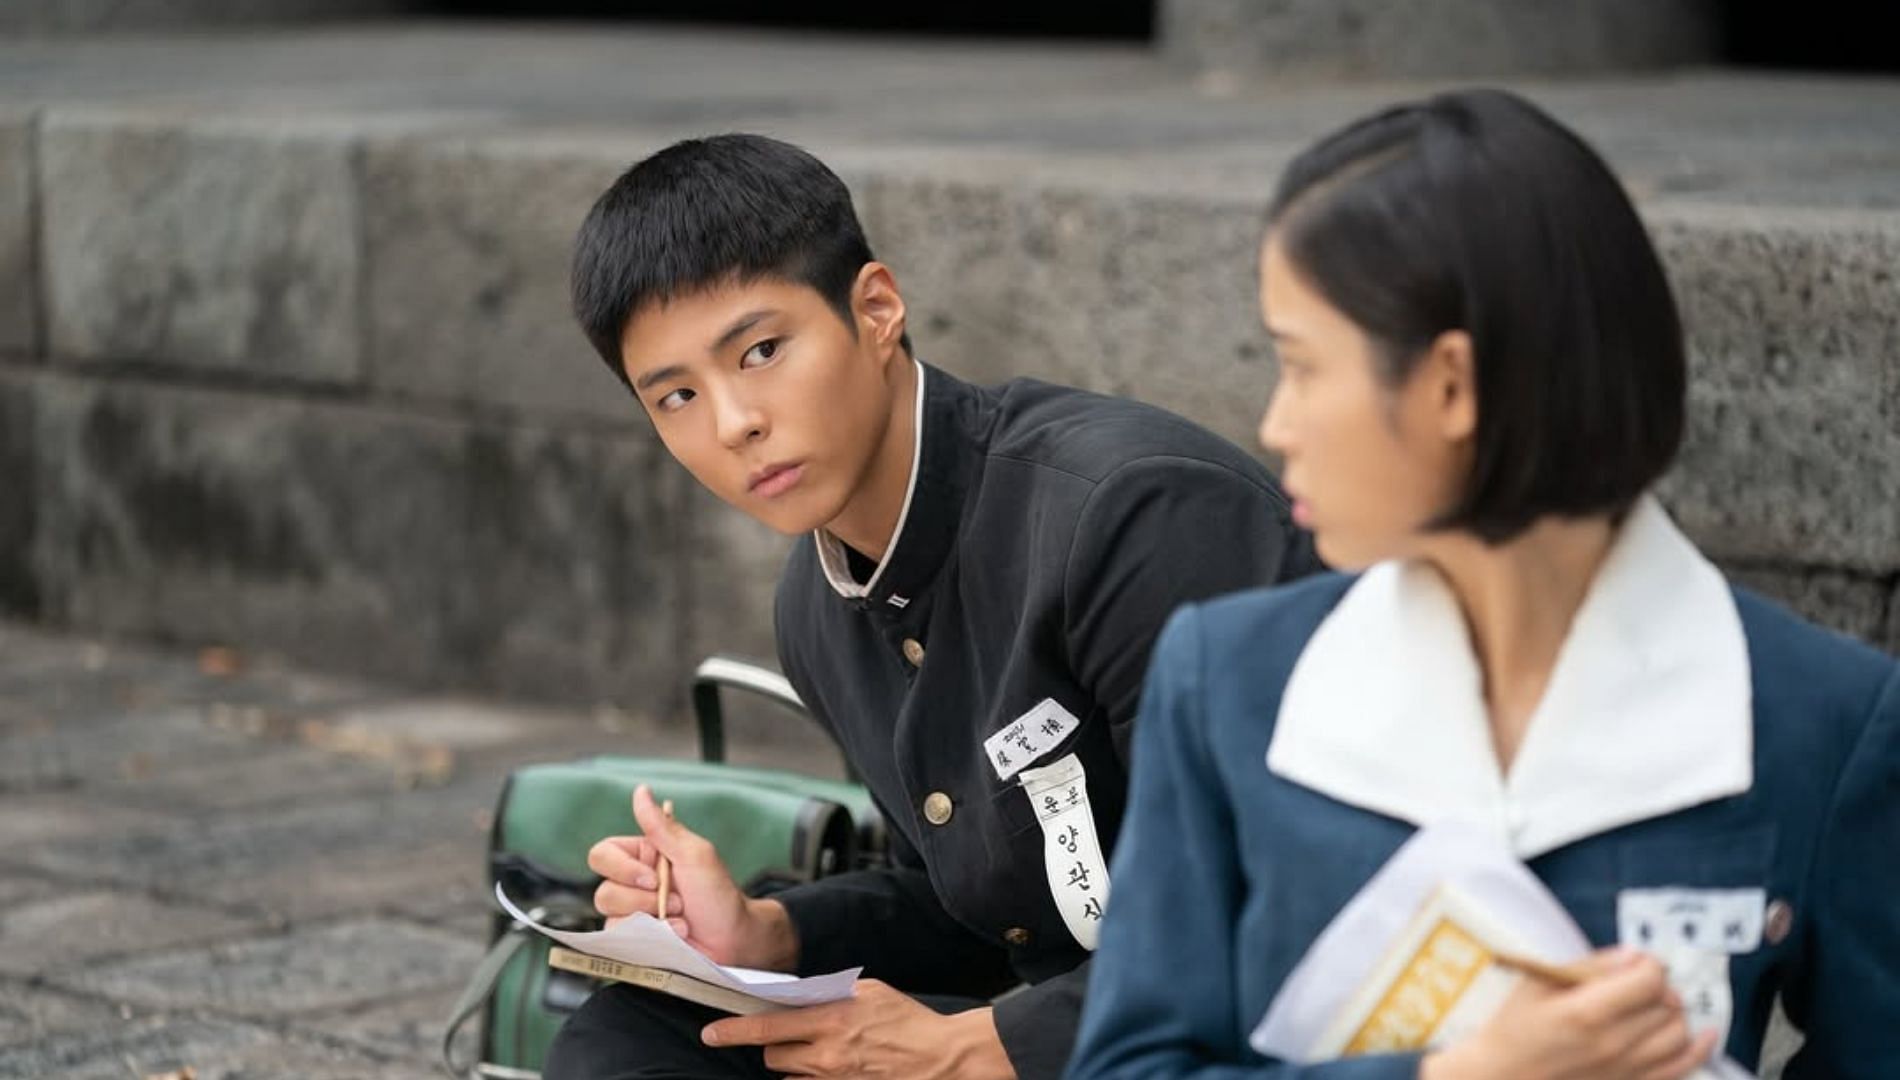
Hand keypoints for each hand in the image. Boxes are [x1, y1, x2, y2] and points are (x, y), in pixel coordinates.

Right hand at [586, 784, 797, 969]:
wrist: (735, 939)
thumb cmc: (719, 894)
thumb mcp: (694, 855)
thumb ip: (661, 827)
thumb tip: (641, 791)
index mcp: (643, 857)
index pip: (603, 854)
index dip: (621, 868)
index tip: (653, 878)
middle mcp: (633, 884)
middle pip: (603, 890)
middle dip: (641, 900)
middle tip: (676, 901)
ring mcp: (633, 915)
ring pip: (609, 917)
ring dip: (651, 919)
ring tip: (682, 920)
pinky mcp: (636, 941)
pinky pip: (620, 940)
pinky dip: (649, 939)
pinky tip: (674, 937)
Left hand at [701, 979, 1014, 1079]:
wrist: (941, 1058)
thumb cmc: (908, 1020)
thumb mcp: (868, 992)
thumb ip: (831, 995)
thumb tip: (802, 998)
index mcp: (831, 1021)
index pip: (767, 1028)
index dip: (733, 1031)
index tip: (711, 1033)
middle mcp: (826, 1055)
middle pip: (773, 1056)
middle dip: (775, 1045)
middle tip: (794, 1034)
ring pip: (789, 1075)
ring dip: (795, 1063)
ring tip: (822, 1050)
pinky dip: (812, 1078)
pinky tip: (832, 1066)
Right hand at [1422, 947, 1718, 1079]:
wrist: (1502, 1077)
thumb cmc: (1514, 1029)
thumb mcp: (1538, 984)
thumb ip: (1589, 966)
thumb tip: (1632, 956)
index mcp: (1586, 1012)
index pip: (1648, 979)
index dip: (1650, 964)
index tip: (1640, 962)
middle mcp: (1613, 1043)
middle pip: (1666, 1004)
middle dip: (1660, 987)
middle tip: (1643, 982)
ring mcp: (1625, 1070)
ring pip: (1679, 1034)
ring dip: (1676, 1013)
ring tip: (1660, 1004)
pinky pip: (1680, 1068)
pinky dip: (1698, 1049)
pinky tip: (1705, 1034)